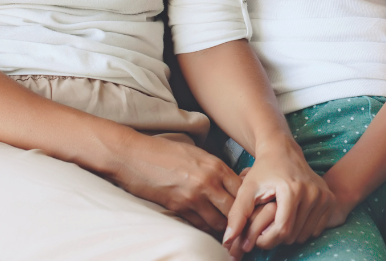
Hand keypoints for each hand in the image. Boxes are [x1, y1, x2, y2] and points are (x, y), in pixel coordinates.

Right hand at [107, 131, 242, 234]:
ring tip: (229, 234)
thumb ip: (216, 169)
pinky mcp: (178, 207)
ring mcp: (193, 196)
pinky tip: (209, 230)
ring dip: (224, 228)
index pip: (243, 189)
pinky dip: (206, 229)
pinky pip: (200, 225)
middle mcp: (208, 182)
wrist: (135, 155)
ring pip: (219, 222)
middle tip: (243, 228)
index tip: (249, 209)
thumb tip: (232, 185)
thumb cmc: (165, 152)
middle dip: (240, 220)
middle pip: (235, 209)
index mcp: (215, 166)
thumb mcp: (197, 154)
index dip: (248, 202)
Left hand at [222, 138, 337, 251]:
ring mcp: (324, 196)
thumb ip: (237, 215)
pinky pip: (316, 229)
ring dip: (290, 234)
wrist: (283, 151)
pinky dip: (303, 229)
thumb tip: (227, 241)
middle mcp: (312, 193)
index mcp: (292, 190)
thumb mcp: (247, 189)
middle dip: (276, 237)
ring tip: (277, 221)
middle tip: (266, 228)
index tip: (257, 237)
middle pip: (293, 234)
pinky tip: (292, 217)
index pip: (282, 230)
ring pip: (305, 234)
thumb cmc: (263, 171)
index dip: (267, 240)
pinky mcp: (330, 199)